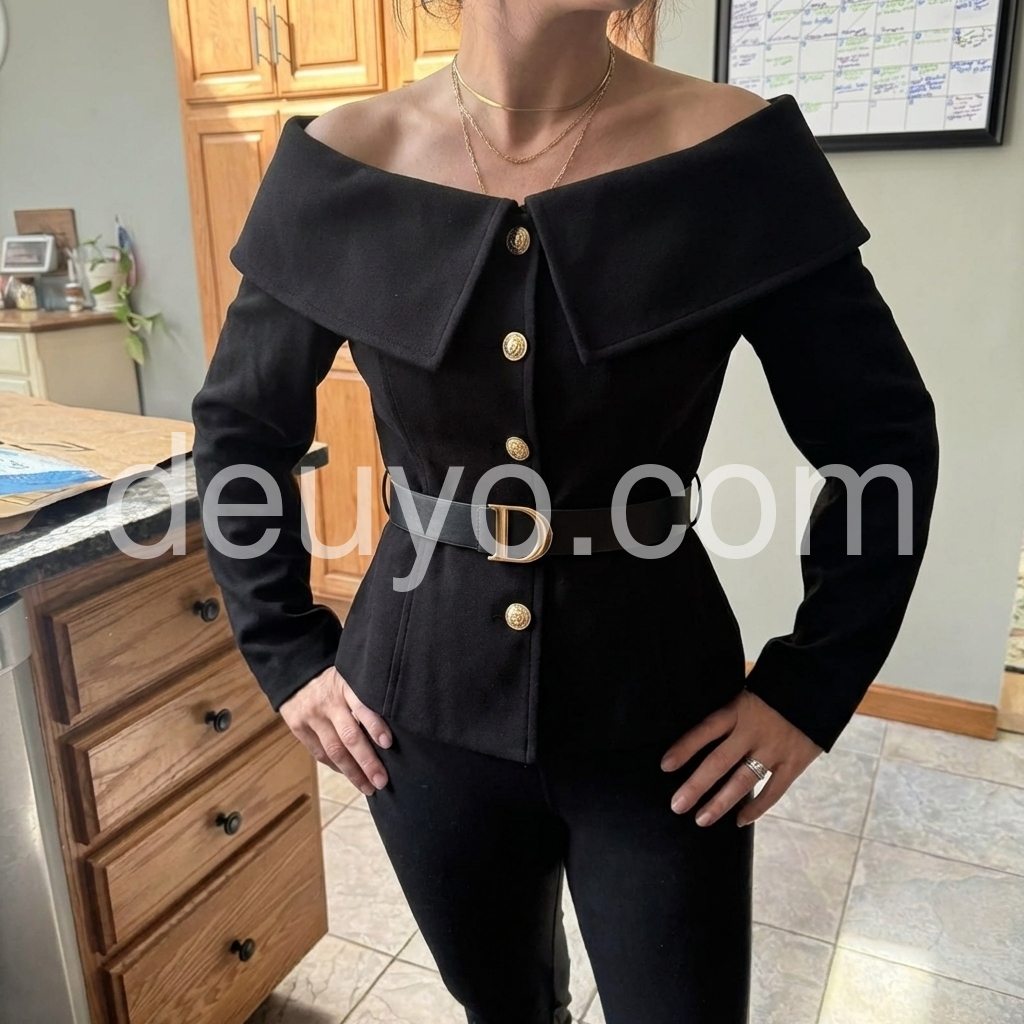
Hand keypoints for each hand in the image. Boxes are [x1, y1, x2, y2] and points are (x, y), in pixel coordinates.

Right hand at [279, 666, 392, 796]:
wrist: (295, 673)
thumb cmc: (334, 681)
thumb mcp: (351, 678)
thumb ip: (365, 698)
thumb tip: (389, 731)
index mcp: (346, 686)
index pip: (363, 707)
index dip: (375, 726)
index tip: (388, 743)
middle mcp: (328, 702)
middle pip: (349, 736)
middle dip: (367, 761)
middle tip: (381, 780)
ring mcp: (311, 716)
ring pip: (334, 750)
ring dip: (353, 772)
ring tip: (368, 787)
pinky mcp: (298, 727)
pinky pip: (320, 753)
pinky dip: (336, 767)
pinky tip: (349, 775)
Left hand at [660, 689, 821, 826]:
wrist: (818, 688)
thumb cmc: (774, 689)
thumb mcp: (747, 687)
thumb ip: (728, 706)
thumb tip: (700, 712)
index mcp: (738, 710)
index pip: (705, 730)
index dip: (685, 748)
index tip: (665, 766)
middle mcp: (753, 732)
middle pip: (719, 761)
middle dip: (696, 786)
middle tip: (677, 805)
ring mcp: (774, 750)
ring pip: (743, 781)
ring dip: (721, 803)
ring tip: (701, 819)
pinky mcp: (794, 763)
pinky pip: (774, 791)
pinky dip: (757, 807)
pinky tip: (740, 820)